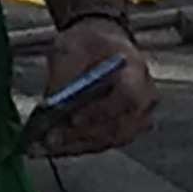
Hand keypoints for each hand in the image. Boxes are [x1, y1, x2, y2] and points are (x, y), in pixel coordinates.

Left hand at [29, 16, 156, 156]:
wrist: (102, 48)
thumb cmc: (91, 45)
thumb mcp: (73, 46)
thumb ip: (65, 71)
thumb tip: (54, 101)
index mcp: (136, 72)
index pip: (127, 97)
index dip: (101, 112)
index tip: (74, 119)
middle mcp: (144, 100)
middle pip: (118, 125)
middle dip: (82, 134)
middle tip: (52, 138)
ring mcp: (137, 118)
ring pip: (109, 139)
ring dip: (77, 144)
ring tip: (47, 145)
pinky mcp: (123, 130)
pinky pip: (103, 143)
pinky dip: (78, 146)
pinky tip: (55, 146)